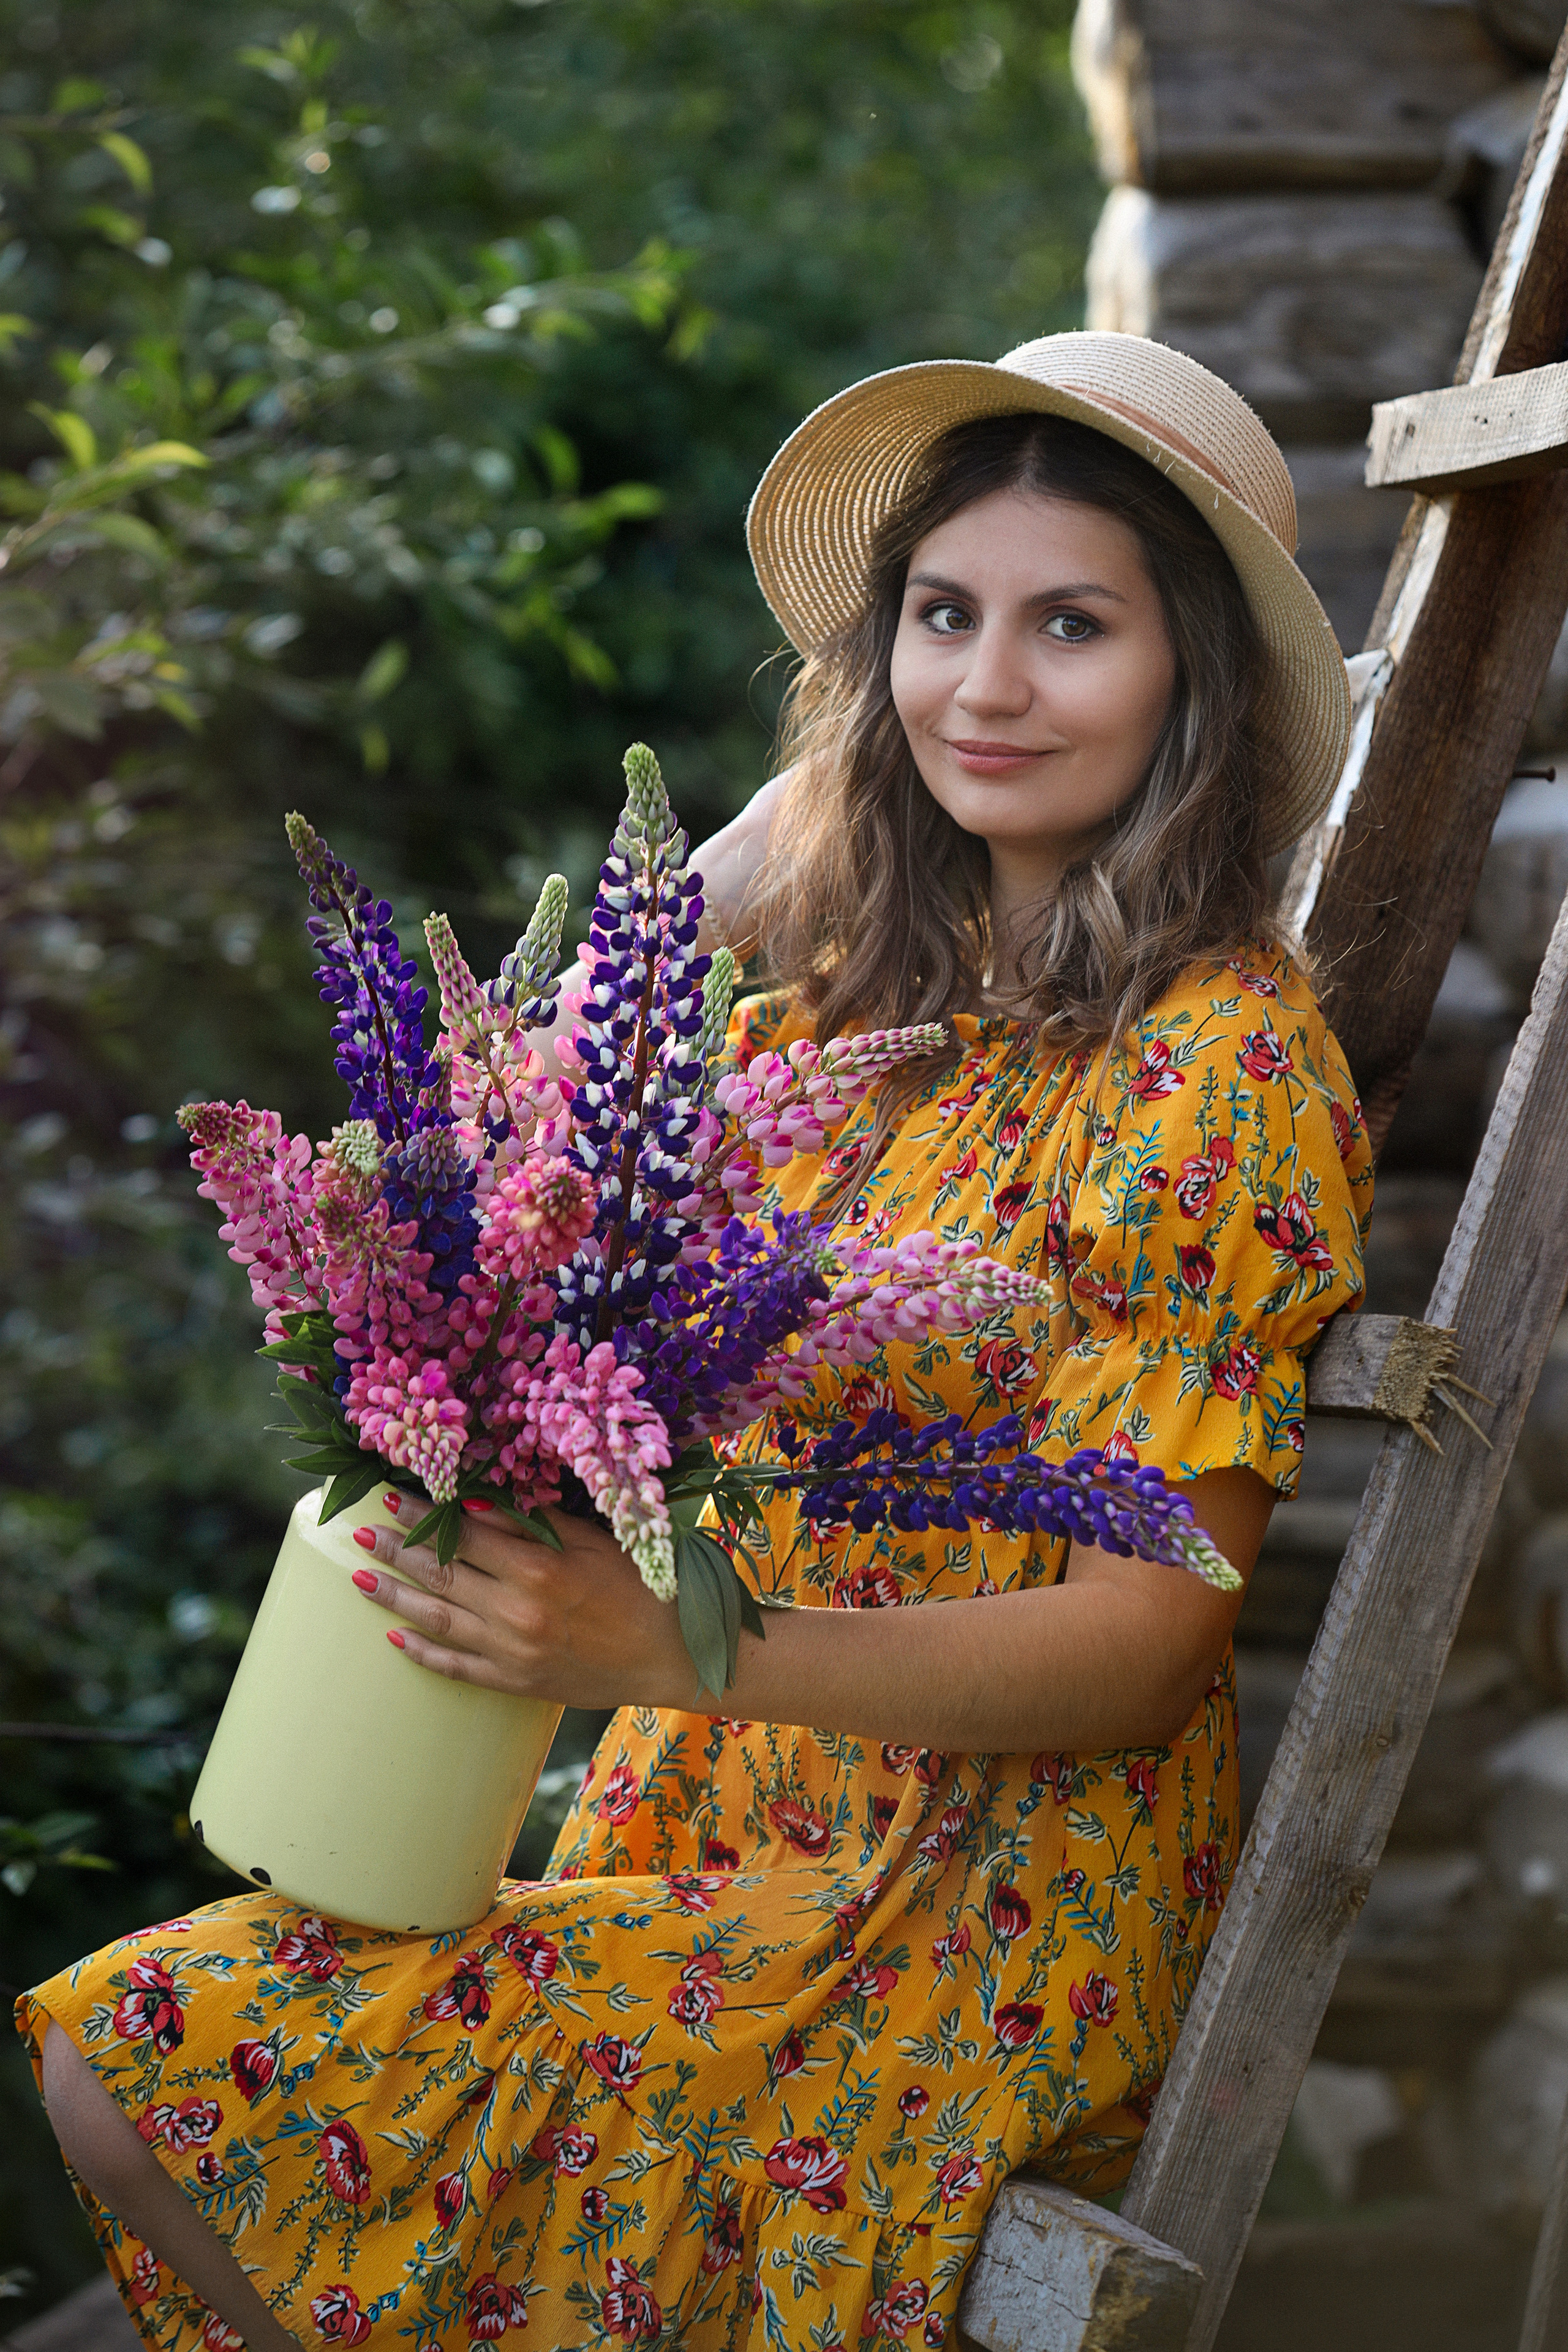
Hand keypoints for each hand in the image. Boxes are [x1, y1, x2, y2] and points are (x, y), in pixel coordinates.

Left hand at [349, 1494, 694, 1711]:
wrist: (670, 1656)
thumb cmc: (641, 1588)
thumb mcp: (594, 1541)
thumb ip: (535, 1522)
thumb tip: (475, 1503)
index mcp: (539, 1568)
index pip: (464, 1534)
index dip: (424, 1514)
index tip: (392, 1495)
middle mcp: (517, 1611)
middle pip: (441, 1574)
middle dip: (396, 1551)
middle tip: (360, 1532)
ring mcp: (512, 1651)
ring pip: (437, 1619)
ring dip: (394, 1597)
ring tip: (358, 1578)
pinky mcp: (515, 1682)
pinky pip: (457, 1667)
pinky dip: (423, 1651)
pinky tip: (396, 1637)